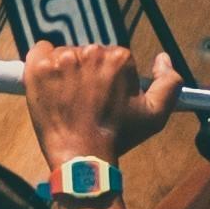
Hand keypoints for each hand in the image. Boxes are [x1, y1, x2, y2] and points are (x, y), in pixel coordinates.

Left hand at [24, 39, 176, 159]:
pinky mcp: (39, 67)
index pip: (110, 57)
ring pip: (64, 54)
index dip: (107, 78)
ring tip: (67, 99)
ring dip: (65, 72)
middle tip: (84, 101)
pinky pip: (39, 51)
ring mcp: (63, 59)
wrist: (81, 157)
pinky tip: (49, 86)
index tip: (102, 97)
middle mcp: (91, 52)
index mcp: (119, 58)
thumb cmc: (117, 137)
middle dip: (86, 73)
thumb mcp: (155, 114)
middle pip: (87, 54)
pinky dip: (43, 65)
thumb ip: (170, 82)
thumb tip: (163, 58)